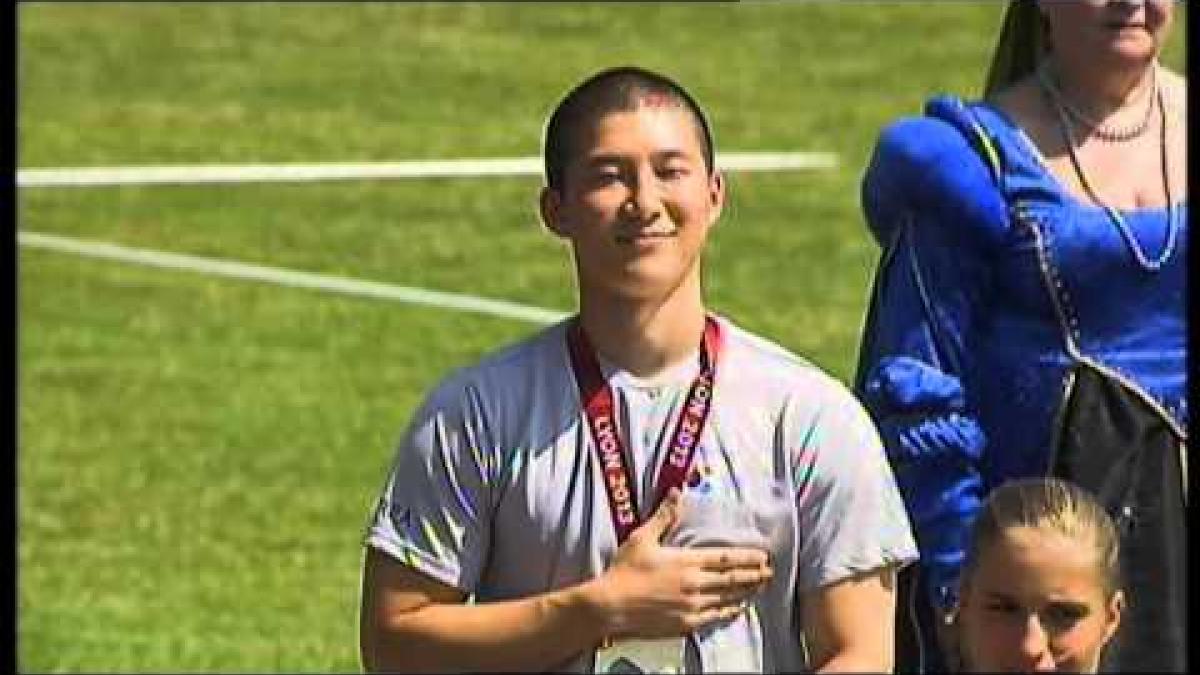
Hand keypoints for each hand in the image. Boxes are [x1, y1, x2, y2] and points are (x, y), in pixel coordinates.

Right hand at [588, 488, 773, 640]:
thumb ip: (664, 517)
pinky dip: (730, 612)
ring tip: (761, 588)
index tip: (763, 555)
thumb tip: (676, 493)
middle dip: (754, 575)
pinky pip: (715, 617)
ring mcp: (692, 606)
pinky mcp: (686, 624)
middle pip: (733, 579)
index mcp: (686, 561)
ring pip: (727, 598)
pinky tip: (738, 609)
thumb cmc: (624, 571)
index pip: (725, 558)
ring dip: (747, 592)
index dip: (747, 557)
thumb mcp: (642, 538)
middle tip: (770, 572)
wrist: (610, 606)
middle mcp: (694, 584)